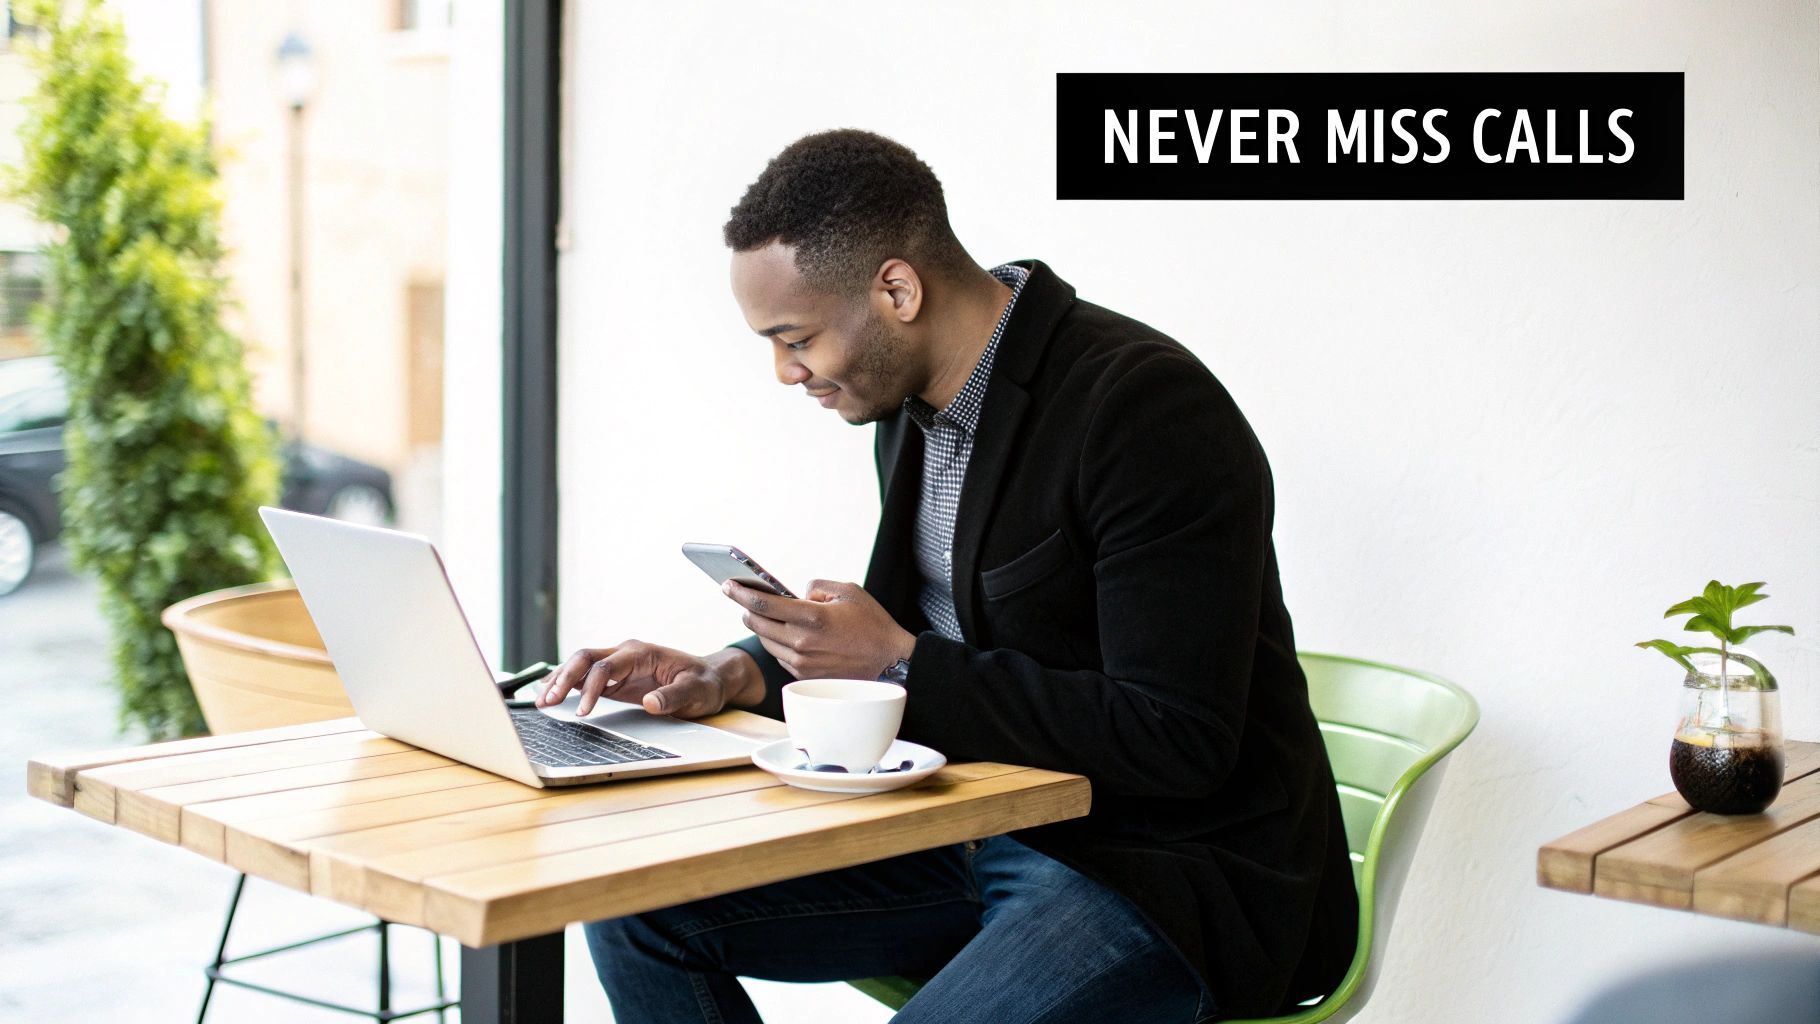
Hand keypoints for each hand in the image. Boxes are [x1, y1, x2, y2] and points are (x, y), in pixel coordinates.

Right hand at [535, 641, 761, 718]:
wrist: (710, 679)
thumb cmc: (704, 684)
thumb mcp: (696, 692)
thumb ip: (673, 697)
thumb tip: (650, 703)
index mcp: (642, 653)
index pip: (606, 666)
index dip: (590, 687)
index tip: (584, 712)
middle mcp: (626, 653)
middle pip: (585, 657)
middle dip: (563, 677)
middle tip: (547, 701)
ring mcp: (619, 664)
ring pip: (580, 664)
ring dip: (559, 679)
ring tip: (541, 700)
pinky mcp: (616, 677)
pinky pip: (585, 675)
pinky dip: (566, 682)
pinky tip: (550, 692)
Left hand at [723, 579, 915, 680]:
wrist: (890, 662)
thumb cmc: (872, 624)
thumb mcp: (847, 591)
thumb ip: (816, 587)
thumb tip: (795, 594)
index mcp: (812, 618)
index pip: (764, 604)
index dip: (741, 592)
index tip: (727, 585)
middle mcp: (802, 642)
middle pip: (758, 624)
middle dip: (746, 609)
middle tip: (740, 597)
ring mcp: (802, 663)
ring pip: (767, 642)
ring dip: (761, 627)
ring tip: (759, 614)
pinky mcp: (805, 676)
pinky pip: (780, 656)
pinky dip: (776, 643)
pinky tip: (780, 633)